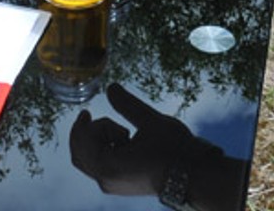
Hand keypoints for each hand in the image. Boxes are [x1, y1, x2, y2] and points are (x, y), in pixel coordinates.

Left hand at [69, 84, 198, 195]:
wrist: (194, 177)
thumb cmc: (173, 149)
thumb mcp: (150, 121)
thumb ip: (127, 104)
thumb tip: (110, 87)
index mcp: (108, 166)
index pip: (81, 144)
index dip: (81, 125)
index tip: (86, 111)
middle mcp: (106, 181)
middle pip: (80, 155)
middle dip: (86, 133)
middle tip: (92, 116)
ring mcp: (114, 186)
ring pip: (90, 162)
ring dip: (98, 142)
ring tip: (124, 132)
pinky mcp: (122, 186)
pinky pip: (101, 167)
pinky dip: (105, 150)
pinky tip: (125, 142)